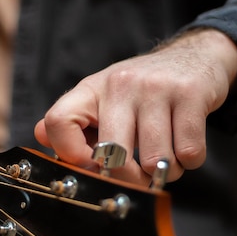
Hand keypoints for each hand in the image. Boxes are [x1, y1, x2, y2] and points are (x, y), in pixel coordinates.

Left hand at [34, 28, 236, 185]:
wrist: (195, 56)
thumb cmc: (144, 90)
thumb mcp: (105, 98)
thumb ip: (75, 123)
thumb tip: (41, 137)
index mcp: (92, 88)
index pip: (58, 122)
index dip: (70, 156)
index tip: (92, 168)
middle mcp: (120, 84)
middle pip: (112, 155)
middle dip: (128, 180)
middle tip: (139, 179)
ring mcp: (156, 87)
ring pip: (155, 160)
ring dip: (165, 172)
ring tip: (167, 160)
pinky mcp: (190, 94)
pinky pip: (189, 153)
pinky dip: (190, 162)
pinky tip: (185, 148)